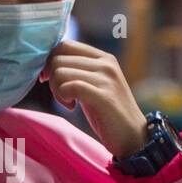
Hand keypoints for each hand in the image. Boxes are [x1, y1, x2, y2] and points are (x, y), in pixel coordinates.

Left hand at [41, 40, 146, 156]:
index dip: (50, 62)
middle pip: (58, 59)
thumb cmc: (108, 113)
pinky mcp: (104, 96)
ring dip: (56, 90)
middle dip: (51, 79)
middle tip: (61, 96)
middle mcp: (106, 63)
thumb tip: (48, 64)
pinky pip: (70, 86)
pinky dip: (63, 97)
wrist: (133, 137)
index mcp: (103, 57)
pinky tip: (72, 107)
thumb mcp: (94, 84)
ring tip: (69, 102)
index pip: (65, 45)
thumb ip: (78, 71)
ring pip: (60, 72)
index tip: (49, 80)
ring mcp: (106, 79)